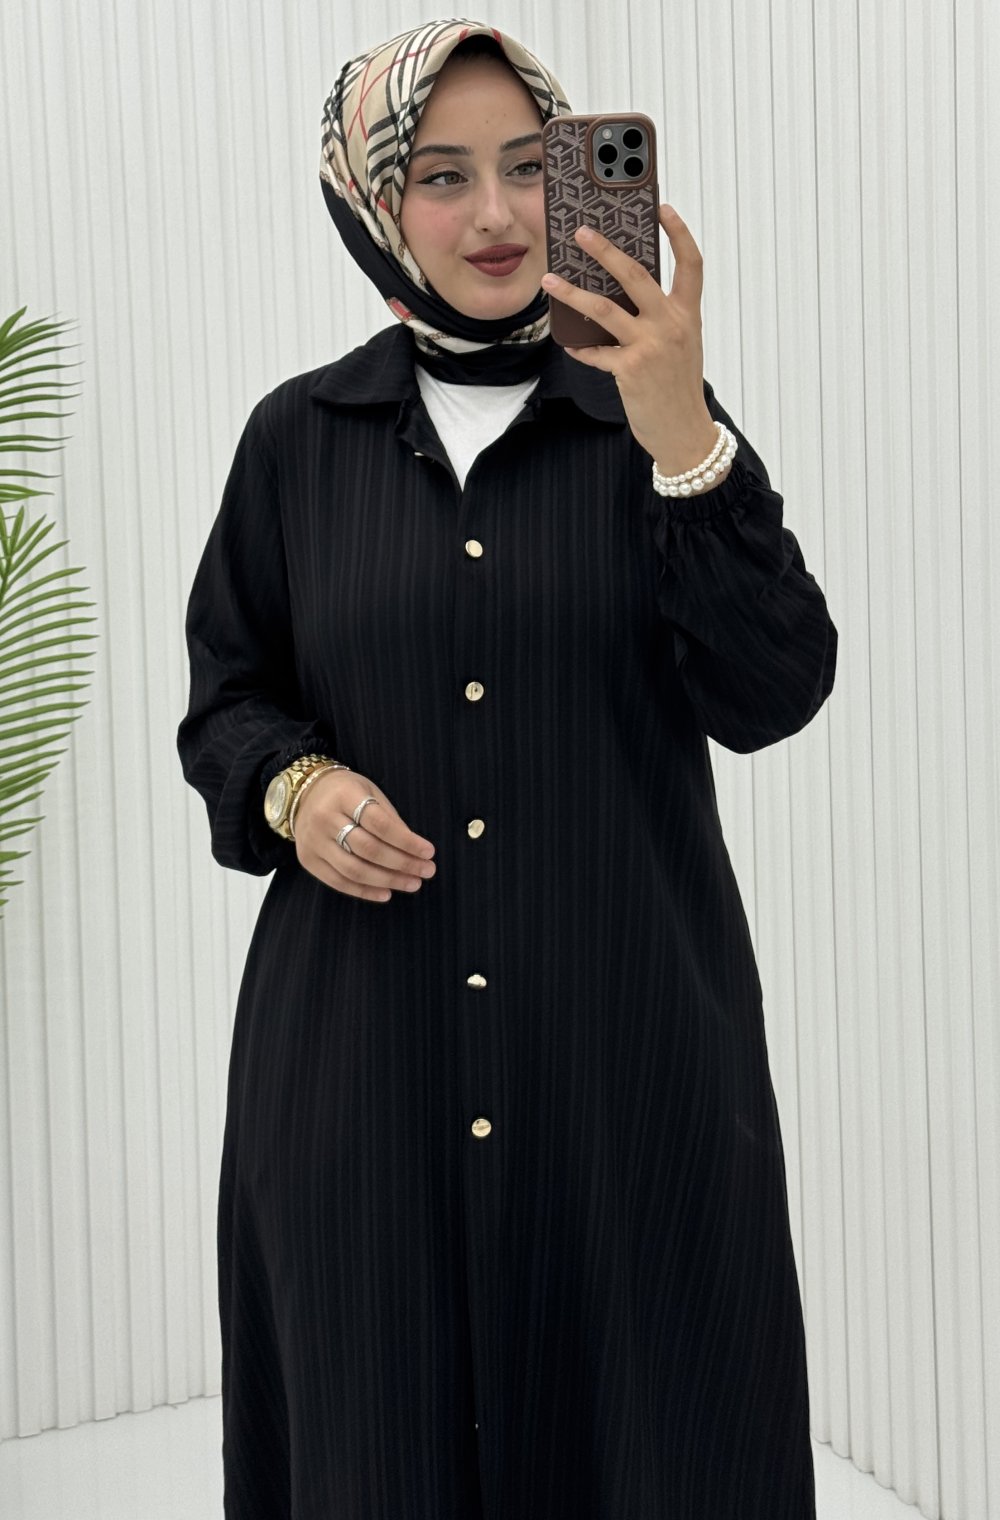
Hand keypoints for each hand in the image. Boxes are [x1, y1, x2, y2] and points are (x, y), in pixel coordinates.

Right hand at [293, 770, 435, 903]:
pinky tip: (386, 893)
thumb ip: (390, 820)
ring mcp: (313, 841)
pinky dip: (364, 891)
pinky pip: (338, 881)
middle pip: (368, 849)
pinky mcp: (308, 860)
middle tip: (427, 871)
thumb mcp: (370, 793)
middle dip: (402, 863)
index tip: (428, 852)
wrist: (305, 794)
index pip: (380, 823)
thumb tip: (415, 851)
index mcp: (344, 795)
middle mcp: (325, 818)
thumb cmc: (347, 793)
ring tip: (412, 883)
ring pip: (354, 869)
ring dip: (387, 880)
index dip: (406, 841)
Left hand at [540, 204, 717, 477]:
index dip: (679, 232)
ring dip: (572, 293)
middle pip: (635, 274)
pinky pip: (595, 352)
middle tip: (581, 232)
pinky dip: (580, 348)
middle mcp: (670, 324)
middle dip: (605, 250)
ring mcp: (650, 346)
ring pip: (604, 309)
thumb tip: (622, 296)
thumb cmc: (679, 388)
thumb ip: (661, 318)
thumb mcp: (681, 346)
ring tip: (549, 281)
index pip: (691, 264)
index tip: (663, 207)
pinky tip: (568, 343)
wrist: (685, 432)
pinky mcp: (630, 369)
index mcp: (687, 314)